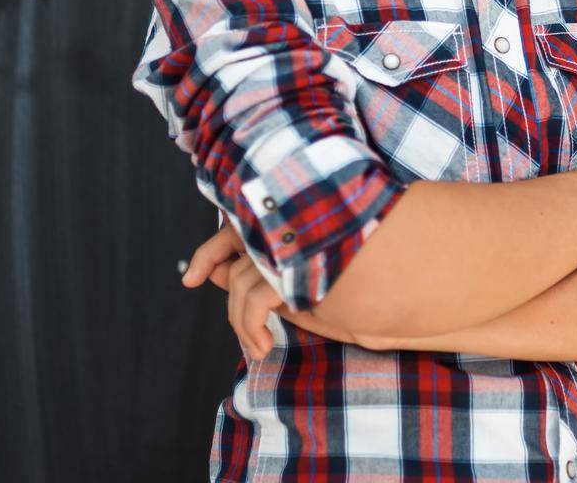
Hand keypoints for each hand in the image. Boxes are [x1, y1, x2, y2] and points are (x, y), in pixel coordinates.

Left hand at [181, 219, 364, 356]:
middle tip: (251, 340)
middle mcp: (283, 230)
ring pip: (241, 285)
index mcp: (284, 227)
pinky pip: (255, 299)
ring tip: (259, 348)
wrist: (385, 297)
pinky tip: (262, 344)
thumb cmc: (347, 290)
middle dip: (234, 307)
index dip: (209, 253)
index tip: (191, 279)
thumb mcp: (291, 285)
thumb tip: (213, 272)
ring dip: (243, 325)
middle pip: (235, 267)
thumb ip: (255, 272)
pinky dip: (251, 326)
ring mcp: (287, 246)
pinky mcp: (291, 269)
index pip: (233, 231)